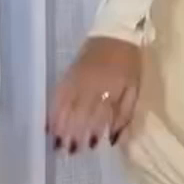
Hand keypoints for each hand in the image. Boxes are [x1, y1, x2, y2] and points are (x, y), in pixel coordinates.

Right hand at [46, 37, 142, 153]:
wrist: (116, 31)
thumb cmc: (129, 62)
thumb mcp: (134, 87)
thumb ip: (125, 113)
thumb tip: (114, 138)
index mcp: (109, 88)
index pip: (99, 114)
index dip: (94, 131)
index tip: (91, 147)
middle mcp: (90, 85)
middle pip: (79, 113)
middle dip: (74, 133)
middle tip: (70, 152)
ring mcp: (76, 79)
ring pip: (65, 106)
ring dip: (60, 126)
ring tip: (56, 144)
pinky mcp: (68, 74)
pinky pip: (57, 95)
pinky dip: (52, 111)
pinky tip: (48, 125)